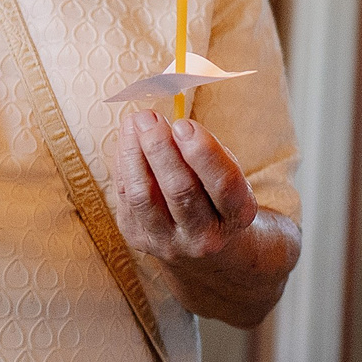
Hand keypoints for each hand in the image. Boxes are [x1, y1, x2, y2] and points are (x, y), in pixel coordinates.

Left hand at [111, 114, 260, 269]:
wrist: (200, 242)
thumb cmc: (213, 194)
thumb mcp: (225, 172)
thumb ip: (202, 151)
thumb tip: (164, 122)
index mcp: (237, 215)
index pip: (223, 183)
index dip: (203, 152)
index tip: (183, 124)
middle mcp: (205, 237)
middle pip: (180, 190)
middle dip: (161, 148)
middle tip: (149, 118)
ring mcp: (169, 242)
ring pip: (144, 197)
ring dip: (134, 155)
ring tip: (133, 125)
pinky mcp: (139, 238)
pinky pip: (126, 198)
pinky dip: (124, 165)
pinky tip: (127, 143)